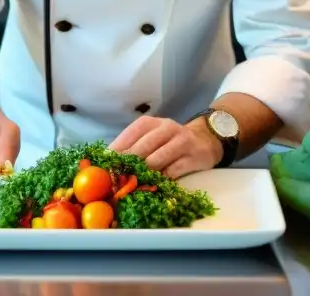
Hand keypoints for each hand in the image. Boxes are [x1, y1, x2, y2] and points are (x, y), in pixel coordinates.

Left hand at [108, 115, 222, 179]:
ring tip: (132, 186)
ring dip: (143, 175)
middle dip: (127, 166)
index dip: (115, 152)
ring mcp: (181, 141)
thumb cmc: (169, 141)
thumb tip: (107, 164)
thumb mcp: (150, 138)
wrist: (205, 139)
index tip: (104, 168)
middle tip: (115, 182)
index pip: (129, 135)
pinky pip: (173, 171)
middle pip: (141, 148)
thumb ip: (132, 148)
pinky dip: (161, 180)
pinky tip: (153, 186)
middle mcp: (166, 128)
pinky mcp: (194, 156)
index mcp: (150, 122)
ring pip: (156, 160)